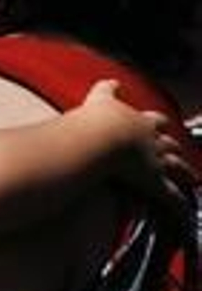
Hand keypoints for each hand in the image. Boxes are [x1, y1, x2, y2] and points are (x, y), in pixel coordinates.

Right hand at [79, 79, 194, 213]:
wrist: (100, 137)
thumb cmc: (98, 119)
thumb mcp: (100, 99)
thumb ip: (106, 89)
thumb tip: (112, 81)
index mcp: (140, 121)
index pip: (154, 120)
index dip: (158, 123)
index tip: (161, 124)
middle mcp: (152, 140)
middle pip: (170, 143)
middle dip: (175, 147)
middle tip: (179, 150)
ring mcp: (156, 161)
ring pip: (176, 167)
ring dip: (186, 172)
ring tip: (194, 179)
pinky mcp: (153, 181)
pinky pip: (170, 194)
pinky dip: (179, 202)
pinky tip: (186, 209)